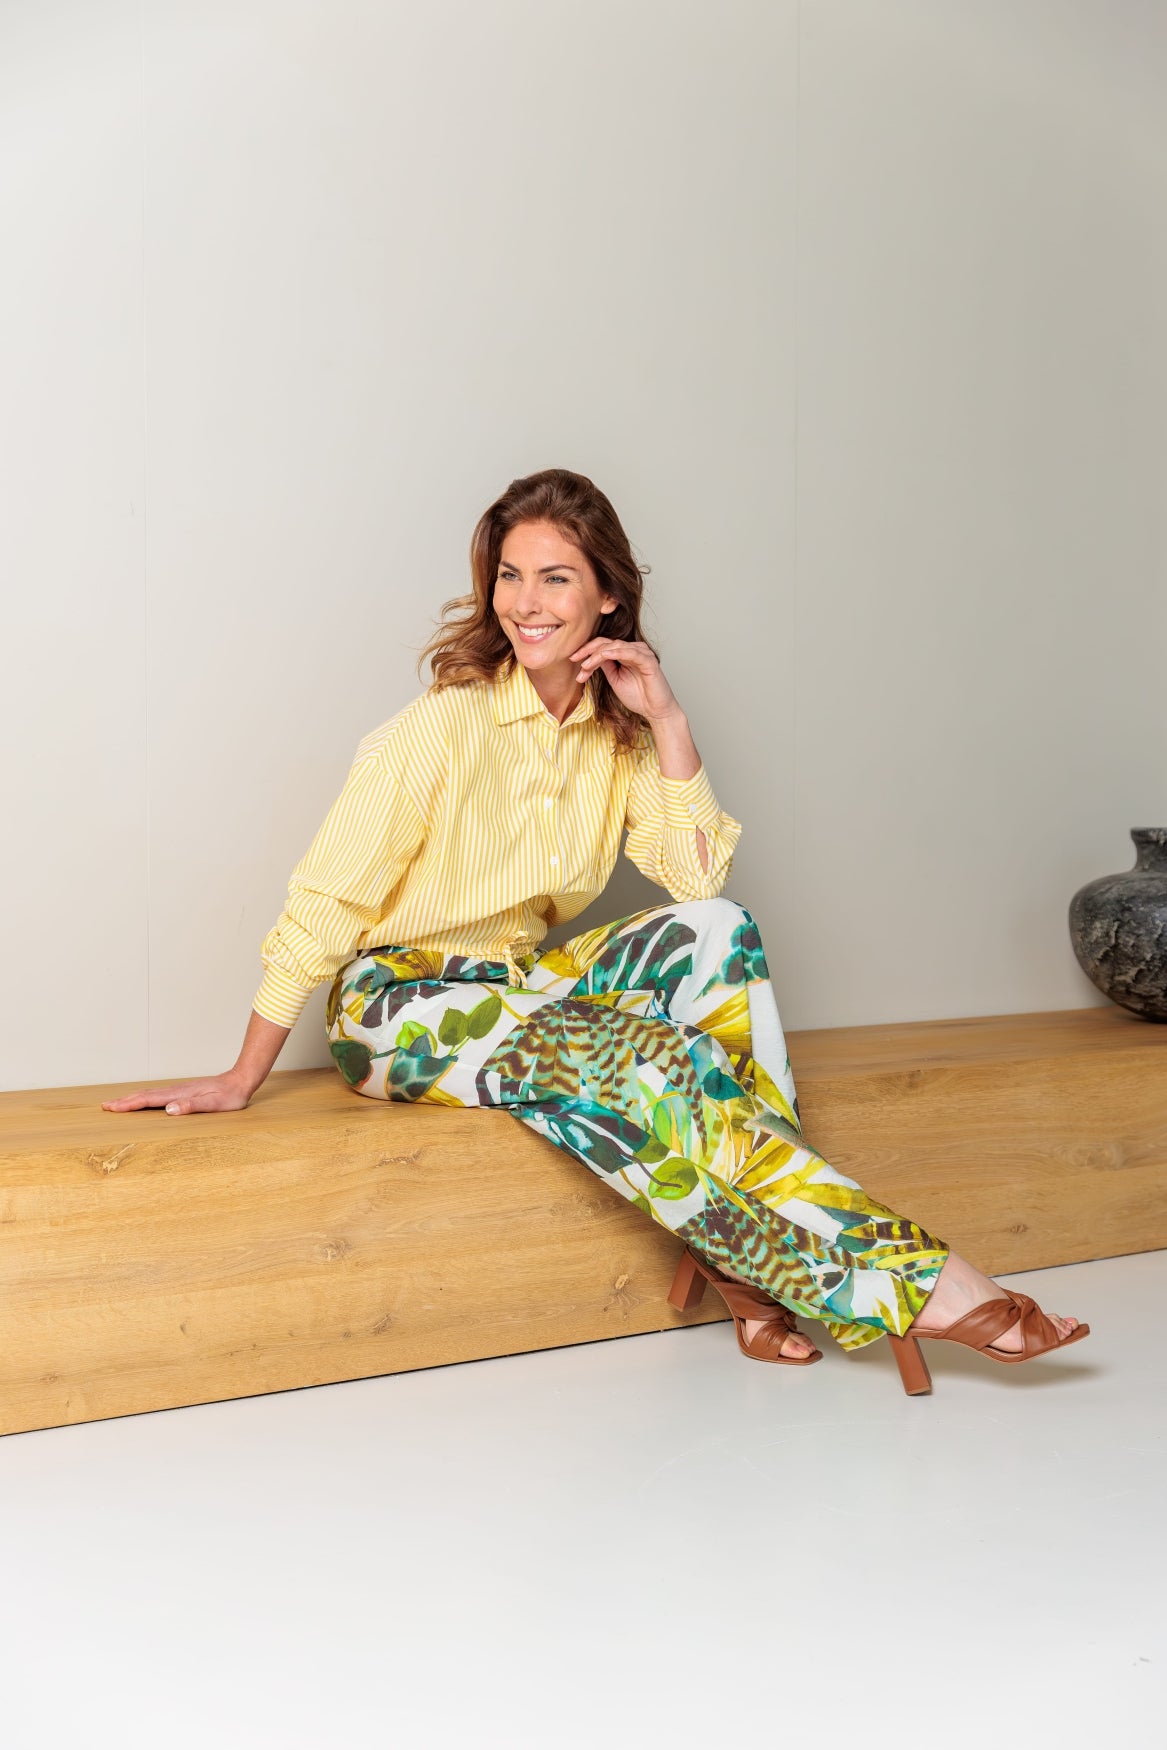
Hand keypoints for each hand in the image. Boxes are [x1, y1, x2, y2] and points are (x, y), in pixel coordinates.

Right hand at [101, 1070, 253, 1116]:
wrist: (241, 1080)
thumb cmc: (231, 1095)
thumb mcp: (215, 1104)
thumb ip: (193, 1106)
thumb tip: (169, 1109)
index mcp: (180, 1094)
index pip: (150, 1100)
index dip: (130, 1104)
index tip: (112, 1108)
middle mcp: (176, 1091)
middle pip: (145, 1095)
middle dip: (124, 1101)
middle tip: (105, 1106)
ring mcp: (179, 1090)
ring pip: (150, 1095)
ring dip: (132, 1099)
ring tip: (118, 1104)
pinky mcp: (184, 1092)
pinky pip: (158, 1096)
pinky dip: (145, 1099)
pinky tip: (144, 1102)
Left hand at [569, 637, 680, 723]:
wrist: (655, 711)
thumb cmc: (638, 697)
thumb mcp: (614, 680)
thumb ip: (605, 667)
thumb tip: (589, 658)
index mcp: (625, 653)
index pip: (602, 645)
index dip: (586, 651)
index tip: (572, 659)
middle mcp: (633, 649)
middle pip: (606, 642)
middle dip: (588, 651)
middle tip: (574, 659)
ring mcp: (641, 653)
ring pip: (615, 646)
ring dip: (597, 655)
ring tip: (585, 665)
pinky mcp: (648, 660)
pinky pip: (630, 652)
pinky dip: (616, 652)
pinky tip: (604, 655)